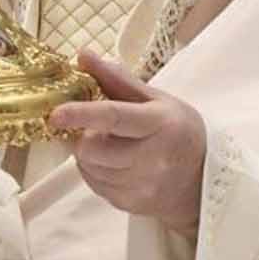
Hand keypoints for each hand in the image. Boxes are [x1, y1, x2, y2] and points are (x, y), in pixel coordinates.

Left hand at [50, 50, 206, 235]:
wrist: (203, 181)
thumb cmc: (179, 132)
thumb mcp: (157, 99)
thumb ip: (117, 78)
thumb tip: (83, 55)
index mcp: (159, 124)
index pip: (113, 118)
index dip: (81, 114)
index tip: (55, 113)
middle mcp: (152, 159)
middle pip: (92, 148)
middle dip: (85, 135)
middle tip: (99, 128)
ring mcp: (141, 186)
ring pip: (89, 167)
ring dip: (89, 153)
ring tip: (112, 145)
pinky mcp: (130, 204)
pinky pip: (94, 184)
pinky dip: (96, 170)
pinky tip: (115, 163)